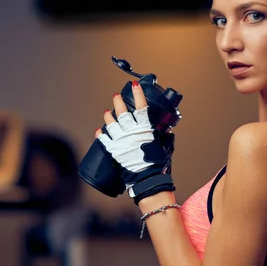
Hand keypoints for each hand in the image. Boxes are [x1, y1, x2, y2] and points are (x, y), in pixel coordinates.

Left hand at [95, 81, 174, 203]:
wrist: (147, 179)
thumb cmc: (157, 165)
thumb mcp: (163, 147)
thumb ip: (164, 137)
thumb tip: (167, 132)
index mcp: (144, 129)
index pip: (141, 107)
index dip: (138, 94)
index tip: (134, 86)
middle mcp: (131, 132)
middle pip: (122, 112)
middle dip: (118, 102)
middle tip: (116, 96)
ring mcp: (121, 141)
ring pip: (111, 124)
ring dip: (108, 117)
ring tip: (107, 112)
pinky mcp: (113, 151)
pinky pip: (104, 140)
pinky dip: (101, 135)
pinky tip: (99, 131)